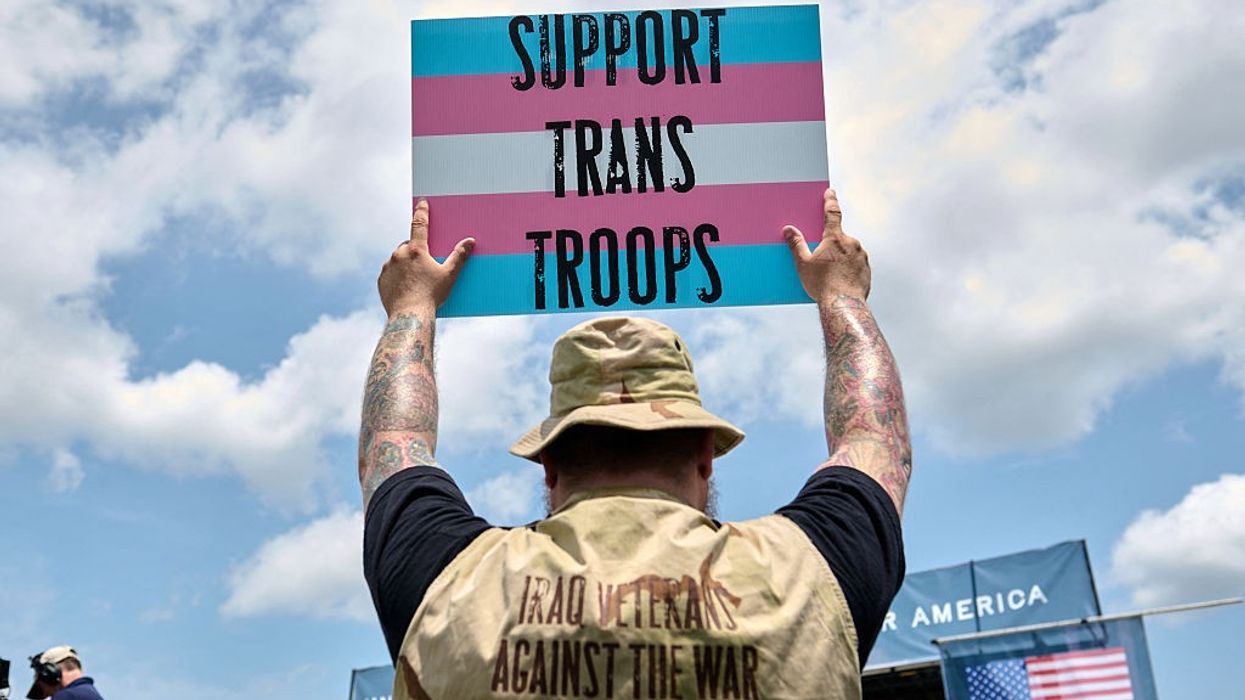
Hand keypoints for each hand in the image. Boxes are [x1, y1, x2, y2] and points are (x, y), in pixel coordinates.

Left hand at [378, 200, 473, 316]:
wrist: (409, 316)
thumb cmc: (431, 296)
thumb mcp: (449, 275)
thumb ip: (459, 256)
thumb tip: (470, 241)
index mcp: (416, 250)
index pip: (419, 224)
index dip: (422, 212)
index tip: (422, 203)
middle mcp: (399, 254)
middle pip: (408, 245)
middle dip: (416, 250)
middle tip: (425, 263)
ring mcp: (388, 266)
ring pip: (398, 258)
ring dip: (405, 263)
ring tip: (416, 279)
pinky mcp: (381, 279)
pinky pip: (390, 272)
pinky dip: (397, 275)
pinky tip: (406, 286)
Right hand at [783, 188, 870, 302]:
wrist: (844, 305)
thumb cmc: (822, 285)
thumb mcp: (803, 264)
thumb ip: (796, 244)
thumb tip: (788, 229)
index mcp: (835, 238)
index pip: (832, 213)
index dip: (830, 201)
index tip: (830, 192)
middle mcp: (852, 244)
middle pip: (839, 237)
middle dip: (831, 243)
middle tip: (822, 256)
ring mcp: (862, 256)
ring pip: (849, 251)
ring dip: (841, 257)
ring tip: (830, 274)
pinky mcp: (867, 270)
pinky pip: (856, 264)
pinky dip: (848, 268)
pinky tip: (839, 280)